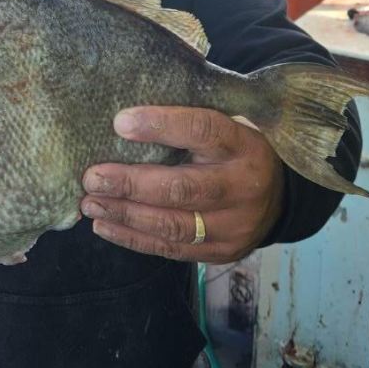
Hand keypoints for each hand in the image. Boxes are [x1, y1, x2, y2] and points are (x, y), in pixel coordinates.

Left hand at [81, 107, 283, 263]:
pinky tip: (105, 226)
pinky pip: (172, 249)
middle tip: (92, 177)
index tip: (119, 122)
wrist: (278, 196)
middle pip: (183, 188)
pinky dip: (134, 239)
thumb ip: (188, 119)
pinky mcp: (222, 252)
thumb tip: (124, 115)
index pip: (203, 130)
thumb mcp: (226, 124)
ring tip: (90, 204)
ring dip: (125, 214)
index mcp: (243, 144)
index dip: (160, 125)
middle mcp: (243, 186)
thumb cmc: (233, 149)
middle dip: (131, 183)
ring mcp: (235, 225)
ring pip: (173, 225)